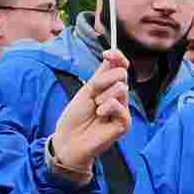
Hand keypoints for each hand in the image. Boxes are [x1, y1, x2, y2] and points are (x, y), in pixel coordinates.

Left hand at [49, 48, 131, 176]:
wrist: (69, 139)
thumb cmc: (75, 117)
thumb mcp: (87, 90)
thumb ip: (101, 74)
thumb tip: (111, 55)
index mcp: (110, 87)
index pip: (121, 67)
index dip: (117, 57)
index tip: (107, 53)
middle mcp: (119, 97)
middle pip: (122, 74)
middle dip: (104, 80)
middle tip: (93, 93)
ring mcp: (123, 111)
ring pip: (121, 88)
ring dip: (103, 96)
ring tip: (95, 109)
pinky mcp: (125, 124)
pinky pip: (119, 106)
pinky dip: (107, 107)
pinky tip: (100, 116)